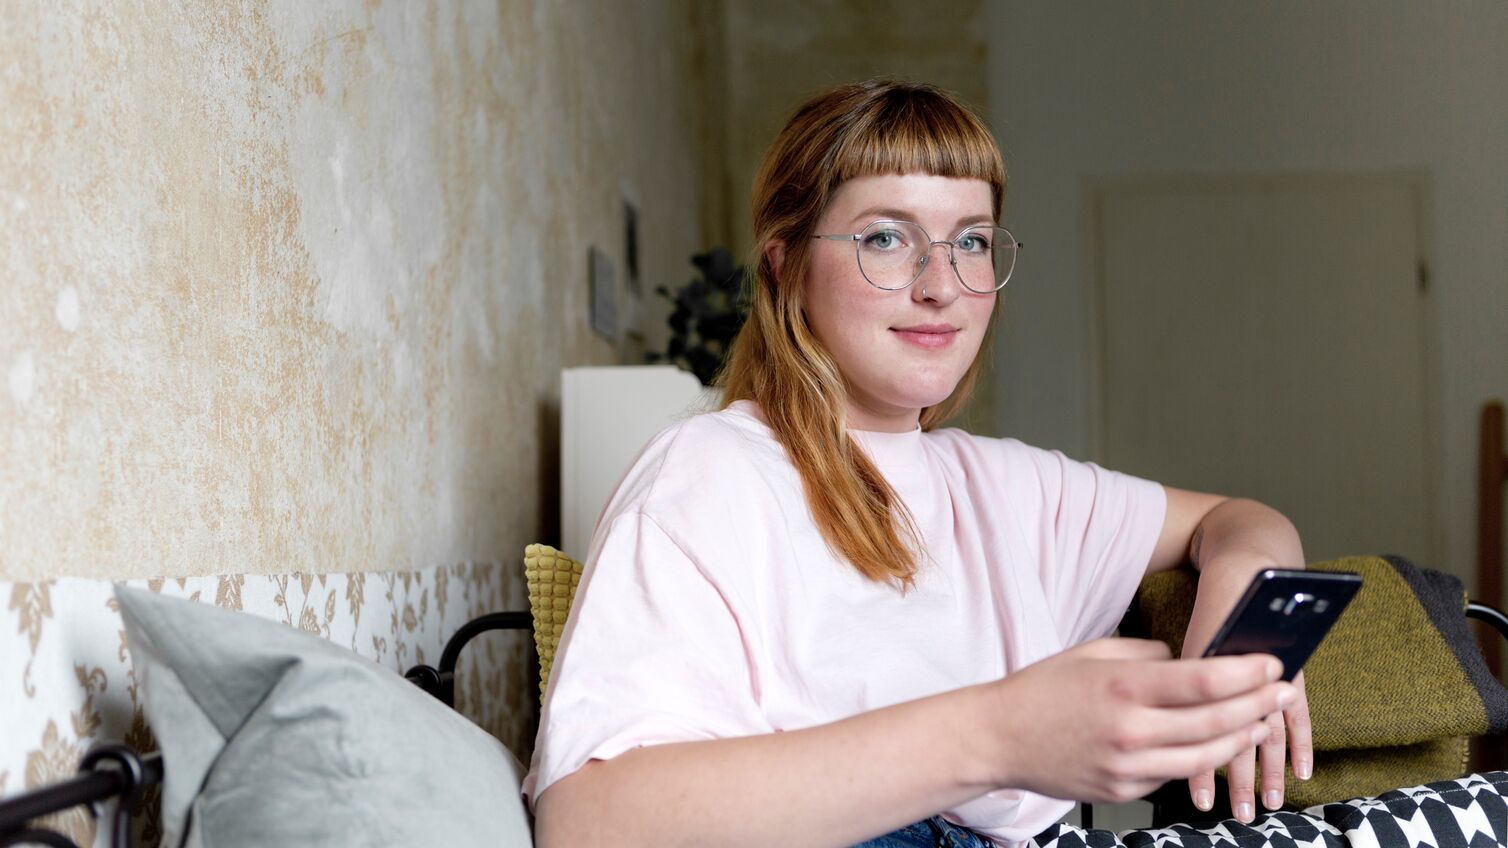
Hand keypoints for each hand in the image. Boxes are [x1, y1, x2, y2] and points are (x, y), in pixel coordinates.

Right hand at [985, 638, 1295, 804]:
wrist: (998, 738)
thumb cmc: (1042, 689)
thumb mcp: (1093, 653)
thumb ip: (1146, 655)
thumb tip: (1188, 661)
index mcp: (1125, 685)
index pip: (1204, 680)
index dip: (1247, 673)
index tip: (1273, 662)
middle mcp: (1132, 728)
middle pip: (1216, 720)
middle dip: (1259, 704)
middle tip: (1285, 691)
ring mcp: (1129, 765)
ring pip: (1205, 756)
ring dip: (1241, 737)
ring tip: (1263, 721)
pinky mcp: (1124, 790)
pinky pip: (1174, 774)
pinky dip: (1199, 758)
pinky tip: (1215, 744)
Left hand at [1179, 563, 1315, 821]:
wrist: (1252, 562)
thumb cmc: (1218, 601)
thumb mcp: (1196, 635)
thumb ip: (1185, 673)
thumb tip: (1166, 721)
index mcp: (1211, 664)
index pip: (1205, 726)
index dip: (1203, 764)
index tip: (1198, 798)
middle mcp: (1246, 675)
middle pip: (1240, 736)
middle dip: (1238, 779)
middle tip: (1236, 814)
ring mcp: (1276, 675)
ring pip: (1270, 731)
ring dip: (1270, 771)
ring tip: (1266, 805)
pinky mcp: (1293, 672)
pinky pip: (1300, 714)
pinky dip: (1301, 744)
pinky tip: (1302, 773)